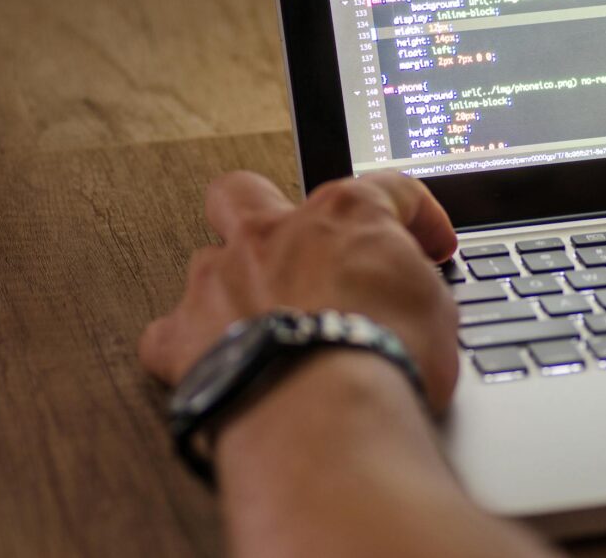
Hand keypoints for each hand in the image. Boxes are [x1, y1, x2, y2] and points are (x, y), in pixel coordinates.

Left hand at [139, 170, 460, 411]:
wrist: (326, 415)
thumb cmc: (384, 358)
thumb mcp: (436, 310)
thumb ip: (415, 283)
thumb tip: (412, 291)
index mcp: (342, 216)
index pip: (385, 190)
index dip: (415, 213)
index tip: (428, 242)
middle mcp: (271, 235)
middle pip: (246, 191)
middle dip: (263, 209)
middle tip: (290, 244)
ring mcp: (219, 281)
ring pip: (205, 261)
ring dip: (229, 286)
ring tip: (260, 323)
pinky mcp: (184, 337)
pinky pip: (169, 334)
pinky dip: (189, 347)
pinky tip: (215, 363)